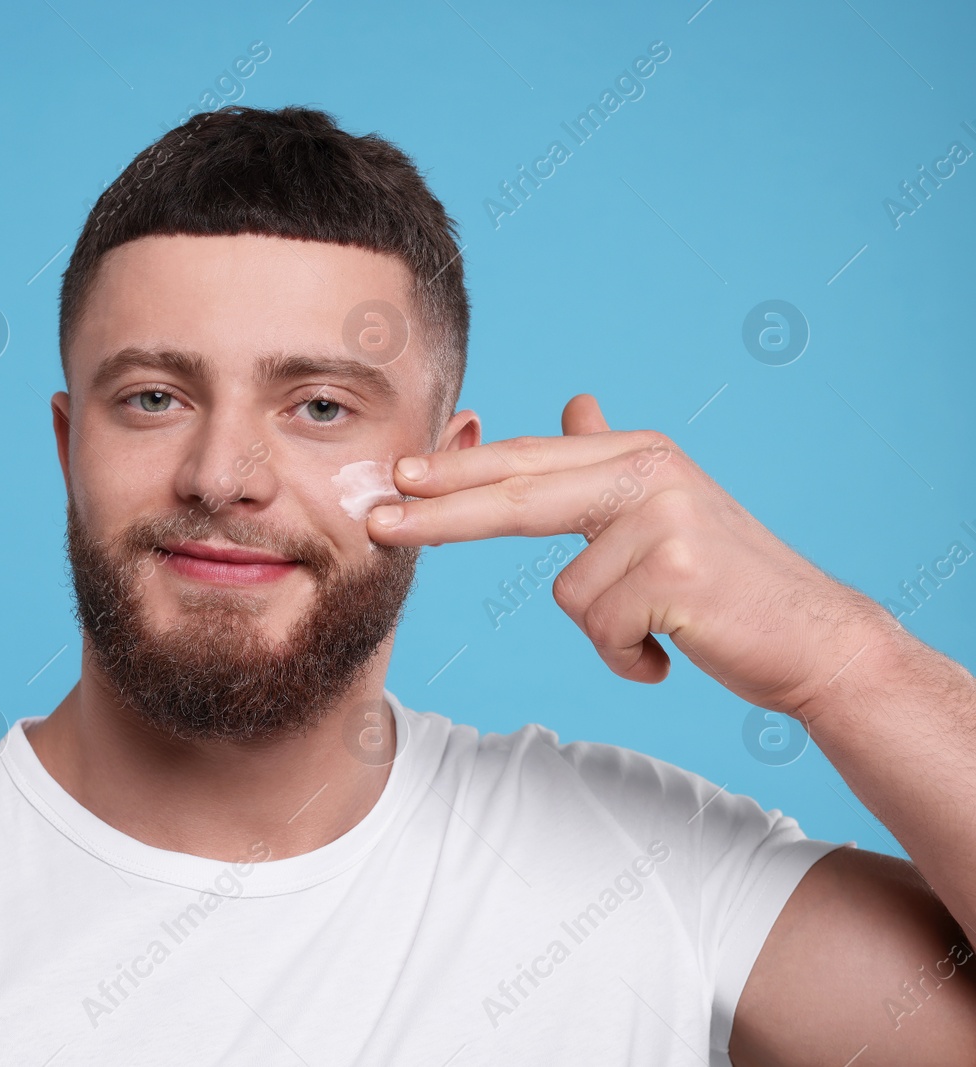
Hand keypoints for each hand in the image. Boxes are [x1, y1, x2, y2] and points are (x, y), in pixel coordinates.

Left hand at [366, 394, 892, 718]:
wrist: (814, 639)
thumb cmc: (726, 583)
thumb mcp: (665, 508)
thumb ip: (608, 462)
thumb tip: (575, 404)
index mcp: (637, 455)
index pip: (526, 462)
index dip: (456, 473)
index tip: (395, 477)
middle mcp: (650, 472)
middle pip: (518, 497)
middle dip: (440, 514)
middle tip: (377, 523)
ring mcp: (665, 517)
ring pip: (569, 594)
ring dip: (608, 631)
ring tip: (662, 626)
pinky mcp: (677, 570)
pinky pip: (605, 631)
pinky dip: (632, 657)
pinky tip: (674, 647)